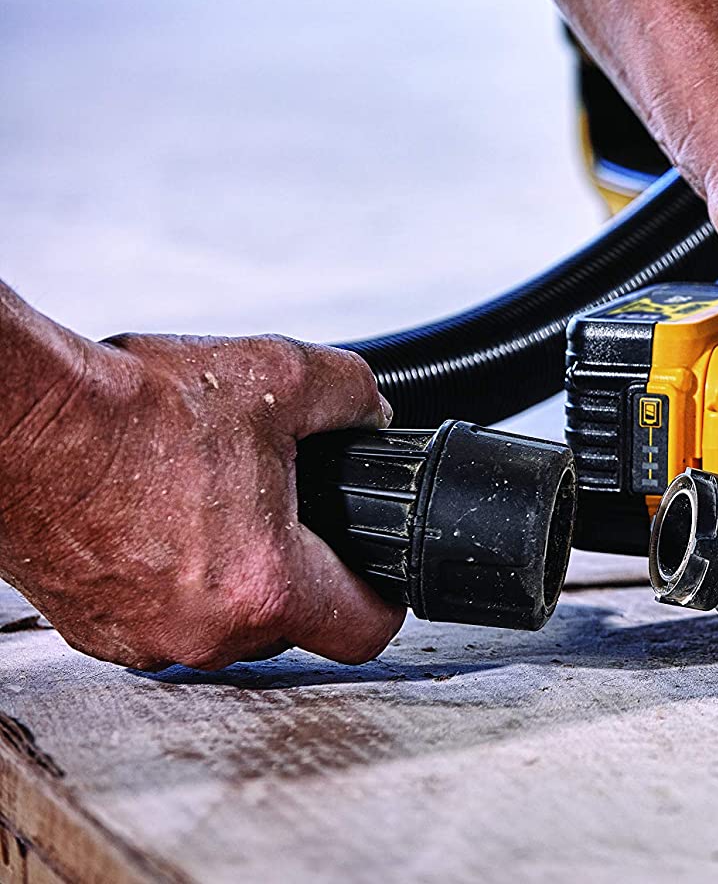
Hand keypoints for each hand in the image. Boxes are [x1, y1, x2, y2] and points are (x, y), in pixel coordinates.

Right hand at [0, 332, 403, 669]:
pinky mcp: (94, 630)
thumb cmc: (130, 410)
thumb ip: (352, 397)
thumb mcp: (280, 377)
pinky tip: (161, 523)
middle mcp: (206, 632)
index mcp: (266, 586)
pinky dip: (171, 578)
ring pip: (225, 621)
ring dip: (230, 573)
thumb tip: (373, 415)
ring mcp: (143, 639)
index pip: (363, 631)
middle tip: (276, 508)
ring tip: (210, 507)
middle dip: (296, 566)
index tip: (374, 574)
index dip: (383, 597)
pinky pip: (162, 615)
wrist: (21, 422)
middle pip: (292, 623)